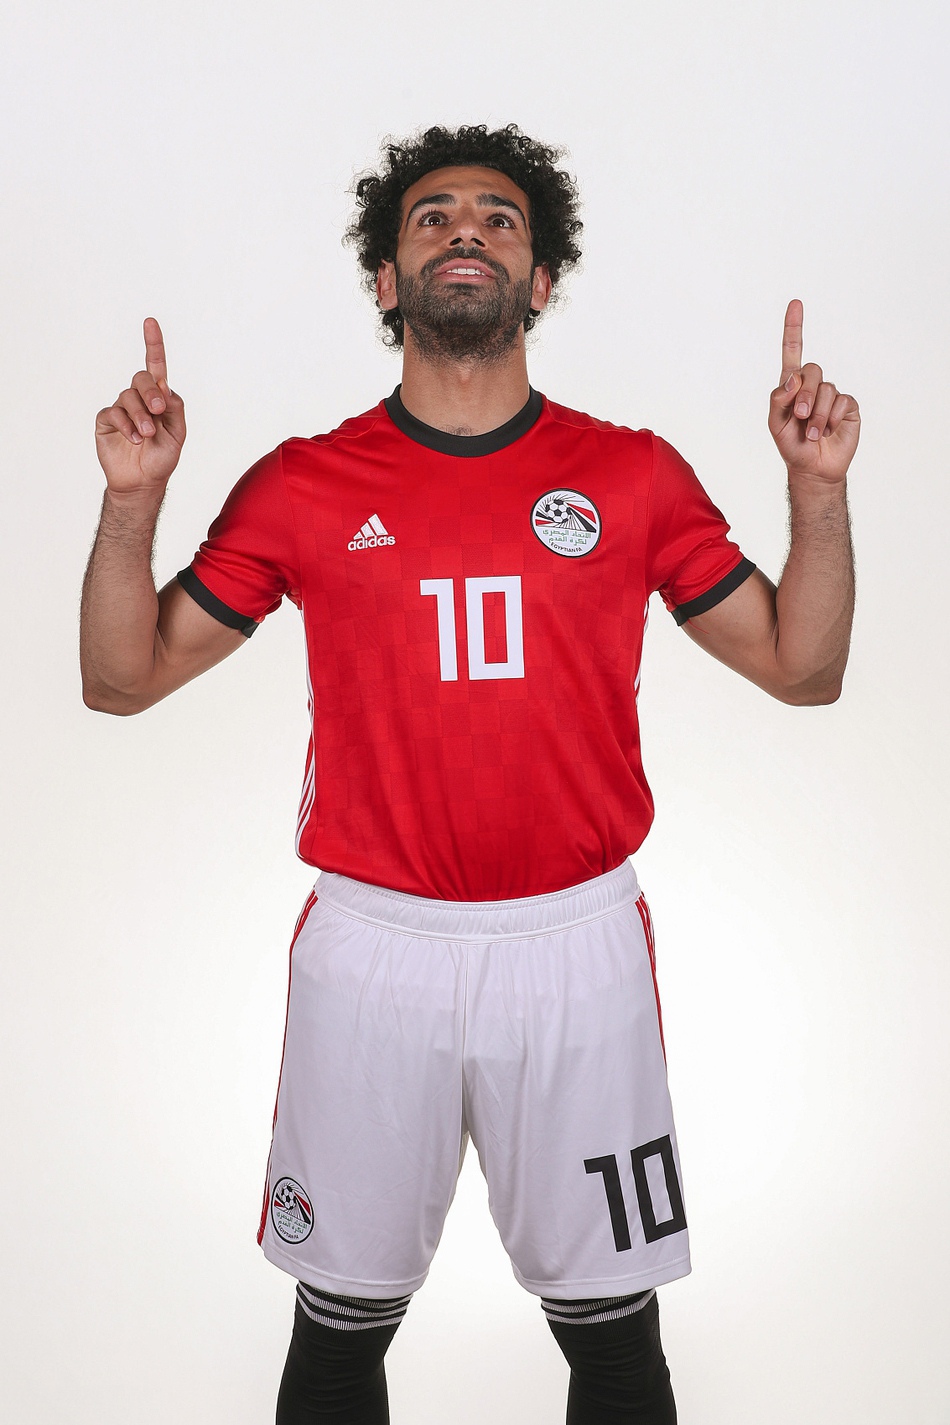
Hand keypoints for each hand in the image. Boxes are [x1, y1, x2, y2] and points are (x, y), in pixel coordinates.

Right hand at [95, 318, 185, 495]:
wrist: (143, 482)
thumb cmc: (162, 458)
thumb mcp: (178, 434)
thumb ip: (175, 409)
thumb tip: (166, 388)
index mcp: (159, 398)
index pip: (156, 366)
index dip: (153, 344)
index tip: (150, 322)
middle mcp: (139, 398)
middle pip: (141, 378)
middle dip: (151, 392)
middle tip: (159, 411)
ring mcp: (121, 408)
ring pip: (127, 396)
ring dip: (140, 415)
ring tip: (147, 435)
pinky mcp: (106, 420)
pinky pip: (113, 412)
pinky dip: (126, 425)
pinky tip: (135, 439)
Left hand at [768, 300, 858, 484]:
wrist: (812, 468)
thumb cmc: (791, 445)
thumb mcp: (775, 425)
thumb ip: (778, 400)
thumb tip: (792, 378)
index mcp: (792, 385)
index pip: (793, 351)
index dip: (794, 328)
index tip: (795, 304)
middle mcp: (813, 385)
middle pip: (812, 369)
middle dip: (805, 394)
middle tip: (801, 416)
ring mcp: (832, 394)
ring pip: (827, 389)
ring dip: (818, 415)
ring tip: (812, 434)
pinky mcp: (848, 406)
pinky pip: (842, 402)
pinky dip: (832, 419)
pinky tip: (828, 432)